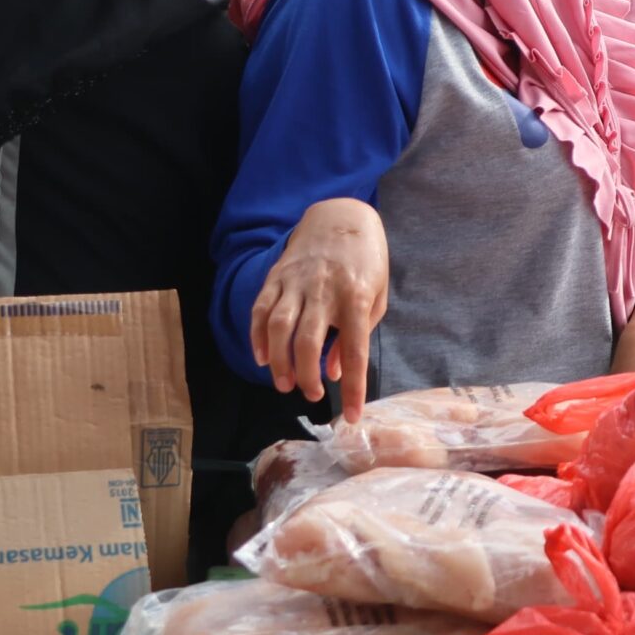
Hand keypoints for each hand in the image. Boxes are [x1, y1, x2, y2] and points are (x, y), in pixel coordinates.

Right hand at [251, 198, 387, 421]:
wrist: (342, 217)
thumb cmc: (366, 263)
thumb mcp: (376, 296)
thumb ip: (357, 334)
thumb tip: (336, 371)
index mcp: (357, 297)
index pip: (355, 351)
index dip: (354, 388)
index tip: (352, 417)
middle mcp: (325, 290)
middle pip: (308, 342)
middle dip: (306, 376)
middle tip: (310, 395)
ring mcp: (297, 282)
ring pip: (279, 328)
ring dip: (279, 362)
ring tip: (284, 384)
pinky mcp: (277, 277)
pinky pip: (261, 310)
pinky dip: (258, 337)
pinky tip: (263, 358)